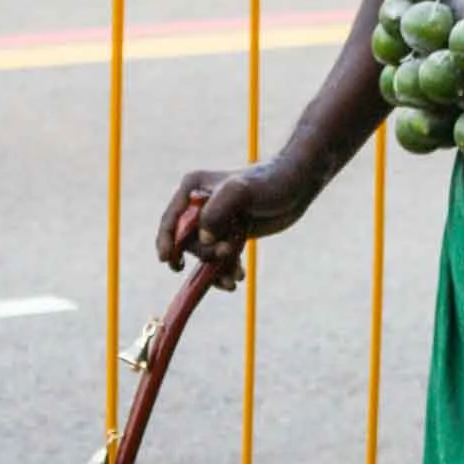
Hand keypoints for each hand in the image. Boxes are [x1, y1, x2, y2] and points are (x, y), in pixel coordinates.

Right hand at [156, 160, 315, 279]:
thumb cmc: (269, 182)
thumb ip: (216, 212)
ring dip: (215, 270)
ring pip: (205, 254)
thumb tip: (203, 239)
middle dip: (205, 254)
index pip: (171, 220)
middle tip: (227, 253)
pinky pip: (219, 259)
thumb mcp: (240, 192)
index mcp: (193, 190)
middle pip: (188, 242)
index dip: (167, 242)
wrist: (297, 185)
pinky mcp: (229, 234)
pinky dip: (226, 270)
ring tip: (232, 281)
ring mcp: (215, 222)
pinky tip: (238, 276)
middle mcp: (200, 206)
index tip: (169, 261)